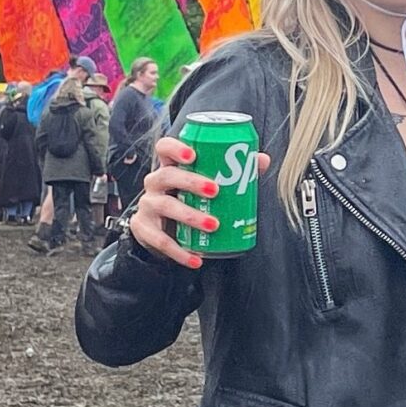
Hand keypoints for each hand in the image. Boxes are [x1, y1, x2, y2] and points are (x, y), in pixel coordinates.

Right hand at [128, 135, 268, 269]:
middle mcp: (155, 182)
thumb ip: (233, 170)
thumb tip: (262, 160)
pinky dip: (179, 252)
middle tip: (216, 190)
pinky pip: (160, 241)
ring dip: (190, 216)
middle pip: (167, 175)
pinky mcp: (144, 229)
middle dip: (191, 182)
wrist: (162, 230)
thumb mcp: (204, 183)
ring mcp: (147, 205)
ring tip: (213, 225)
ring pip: (165, 206)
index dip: (176, 148)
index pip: (164, 148)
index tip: (193, 154)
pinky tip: (196, 258)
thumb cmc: (188, 199)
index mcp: (170, 166)